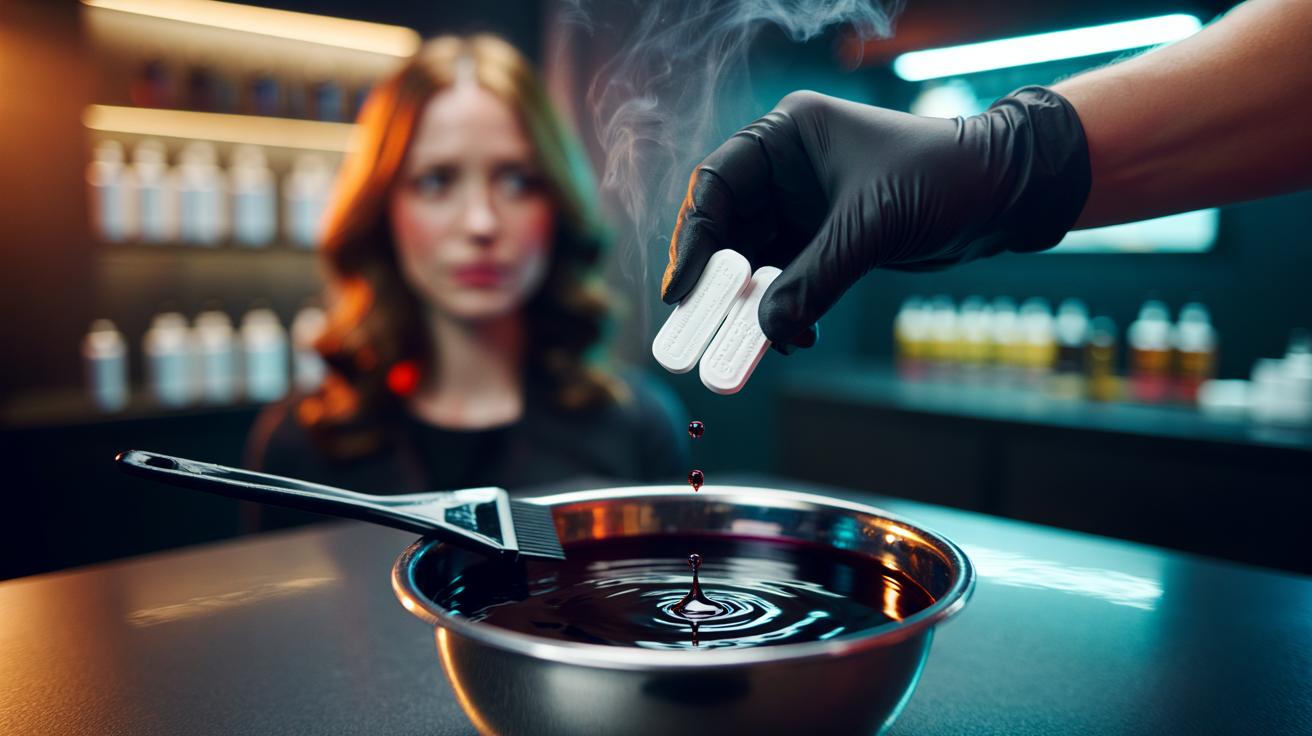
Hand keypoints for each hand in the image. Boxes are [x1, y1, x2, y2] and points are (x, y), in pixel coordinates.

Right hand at [661, 87, 1090, 352]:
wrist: (1005, 196)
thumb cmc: (943, 179)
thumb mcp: (871, 227)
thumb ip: (814, 279)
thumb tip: (766, 330)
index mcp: (787, 136)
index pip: (716, 186)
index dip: (693, 239)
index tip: (681, 291)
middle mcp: (788, 169)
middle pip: (727, 229)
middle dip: (717, 283)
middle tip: (698, 332)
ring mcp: (805, 206)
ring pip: (754, 263)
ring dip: (751, 306)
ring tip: (751, 345)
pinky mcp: (826, 240)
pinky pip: (785, 282)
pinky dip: (783, 312)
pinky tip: (795, 338)